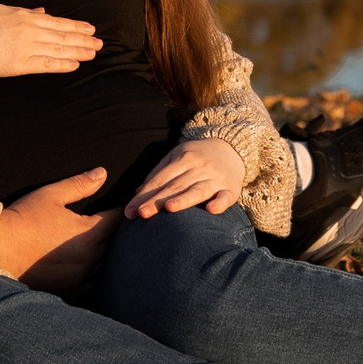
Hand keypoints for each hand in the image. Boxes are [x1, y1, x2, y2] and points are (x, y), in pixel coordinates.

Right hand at [0, 2, 100, 77]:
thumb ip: (22, 11)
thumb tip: (41, 11)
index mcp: (23, 15)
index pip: (55, 21)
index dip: (74, 25)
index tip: (89, 28)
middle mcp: (28, 30)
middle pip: (62, 34)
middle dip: (82, 38)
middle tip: (99, 42)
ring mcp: (25, 47)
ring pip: (58, 48)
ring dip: (78, 50)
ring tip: (93, 52)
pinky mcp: (19, 64)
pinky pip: (46, 64)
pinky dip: (62, 63)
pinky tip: (75, 64)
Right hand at [0, 169, 120, 291]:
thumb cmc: (23, 219)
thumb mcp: (51, 195)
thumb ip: (80, 184)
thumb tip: (102, 174)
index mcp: (88, 234)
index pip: (116, 220)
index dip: (120, 210)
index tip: (122, 204)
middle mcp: (89, 259)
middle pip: (115, 244)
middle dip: (115, 233)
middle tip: (114, 223)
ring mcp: (80, 277)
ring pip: (106, 266)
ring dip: (106, 255)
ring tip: (101, 244)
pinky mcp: (70, 289)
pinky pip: (92, 282)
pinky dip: (94, 273)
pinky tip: (86, 264)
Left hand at [125, 137, 244, 218]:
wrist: (232, 149)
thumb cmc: (197, 157)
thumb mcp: (177, 157)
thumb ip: (158, 173)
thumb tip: (139, 193)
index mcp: (183, 158)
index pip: (160, 179)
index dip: (144, 194)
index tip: (130, 211)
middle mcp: (199, 167)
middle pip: (175, 186)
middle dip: (157, 201)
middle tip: (141, 214)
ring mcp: (216, 178)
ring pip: (198, 190)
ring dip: (184, 199)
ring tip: (169, 208)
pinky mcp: (231, 189)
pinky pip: (225, 197)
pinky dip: (219, 203)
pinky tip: (211, 210)